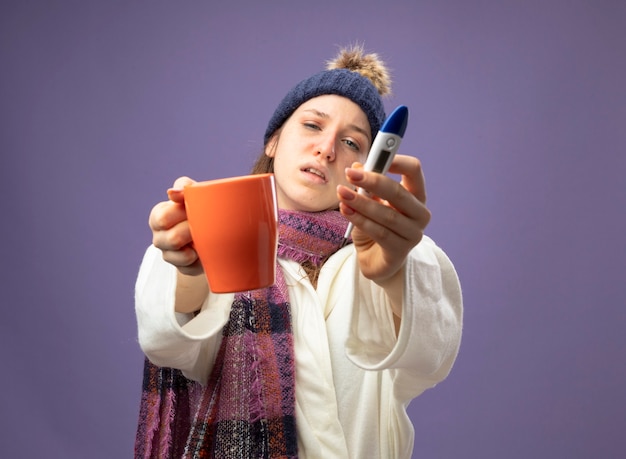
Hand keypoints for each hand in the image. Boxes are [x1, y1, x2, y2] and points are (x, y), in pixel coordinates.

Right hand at [148, 176, 203, 275]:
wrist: (214, 230)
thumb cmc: (198, 207)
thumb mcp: (192, 193)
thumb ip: (184, 187)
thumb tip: (171, 193)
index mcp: (158, 216)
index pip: (163, 218)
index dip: (182, 214)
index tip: (196, 209)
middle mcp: (159, 237)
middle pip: (173, 239)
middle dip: (192, 231)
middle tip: (205, 224)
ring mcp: (169, 255)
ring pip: (183, 256)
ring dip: (198, 244)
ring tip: (206, 236)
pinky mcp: (182, 268)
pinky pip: (192, 267)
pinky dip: (203, 258)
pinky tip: (206, 249)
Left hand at [337, 154, 430, 282]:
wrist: (376, 261)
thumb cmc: (375, 227)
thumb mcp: (369, 202)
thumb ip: (365, 185)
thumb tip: (355, 167)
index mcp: (415, 195)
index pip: (413, 170)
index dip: (396, 159)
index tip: (375, 155)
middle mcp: (419, 213)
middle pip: (399, 192)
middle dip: (373, 181)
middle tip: (349, 174)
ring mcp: (413, 234)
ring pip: (387, 214)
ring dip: (361, 202)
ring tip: (342, 193)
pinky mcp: (400, 251)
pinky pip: (379, 232)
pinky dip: (360, 220)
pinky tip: (346, 211)